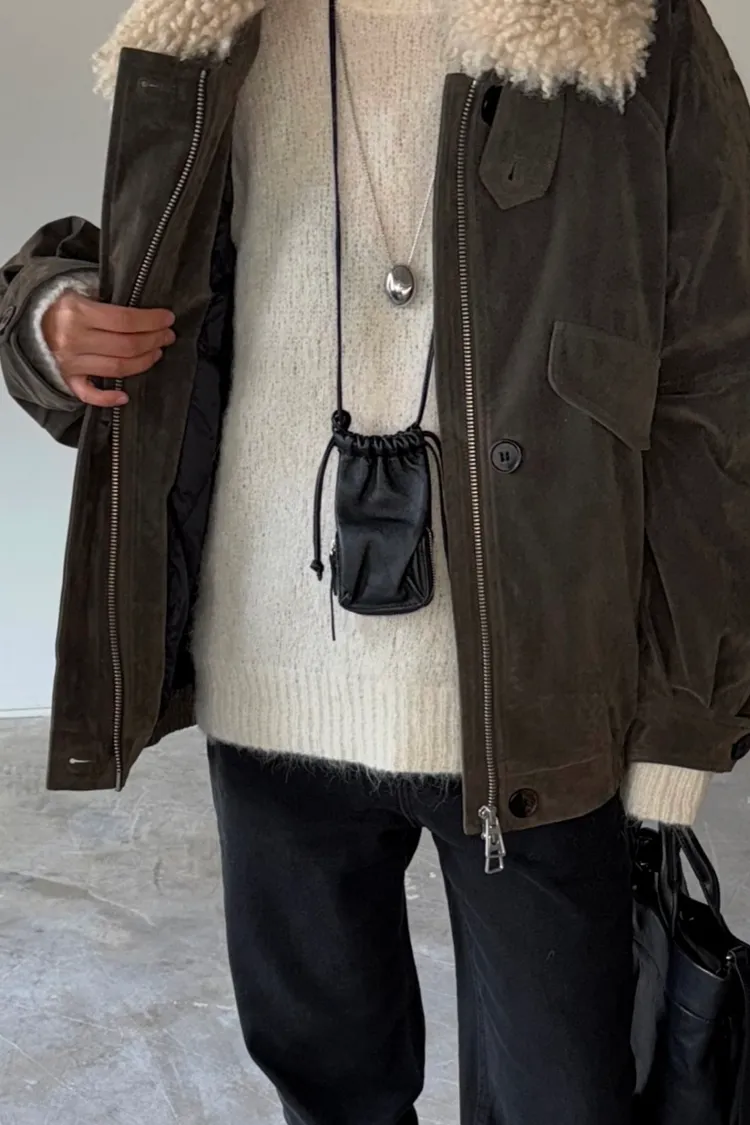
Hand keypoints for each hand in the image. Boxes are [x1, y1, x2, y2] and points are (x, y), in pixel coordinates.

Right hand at [42, 291, 175, 406]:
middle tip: (167, 336)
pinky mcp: (67, 378)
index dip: (152, 321)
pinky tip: (125, 396)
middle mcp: (74, 339)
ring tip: (157, 352)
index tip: (168, 319)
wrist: (29, 319)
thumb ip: (109, 301)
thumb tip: (146, 311)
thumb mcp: (81, 291)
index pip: (126, 320)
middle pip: (127, 345)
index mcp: (78, 312)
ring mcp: (70, 362)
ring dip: (144, 362)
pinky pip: (89, 394)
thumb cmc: (62, 304)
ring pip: (118, 368)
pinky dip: (108, 398)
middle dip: (154, 340)